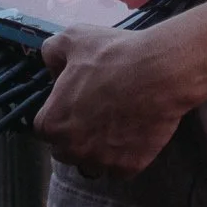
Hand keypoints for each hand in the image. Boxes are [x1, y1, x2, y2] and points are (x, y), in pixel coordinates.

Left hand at [33, 25, 189, 177]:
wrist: (159, 72)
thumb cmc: (114, 55)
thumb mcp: (73, 38)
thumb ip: (51, 52)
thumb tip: (51, 67)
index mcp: (52, 123)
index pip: (46, 127)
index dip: (61, 112)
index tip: (76, 100)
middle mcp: (71, 149)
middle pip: (66, 149)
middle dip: (77, 135)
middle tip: (97, 111)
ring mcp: (100, 162)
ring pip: (92, 163)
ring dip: (99, 149)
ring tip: (117, 123)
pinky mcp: (128, 168)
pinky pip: (120, 169)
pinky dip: (124, 156)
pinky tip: (133, 132)